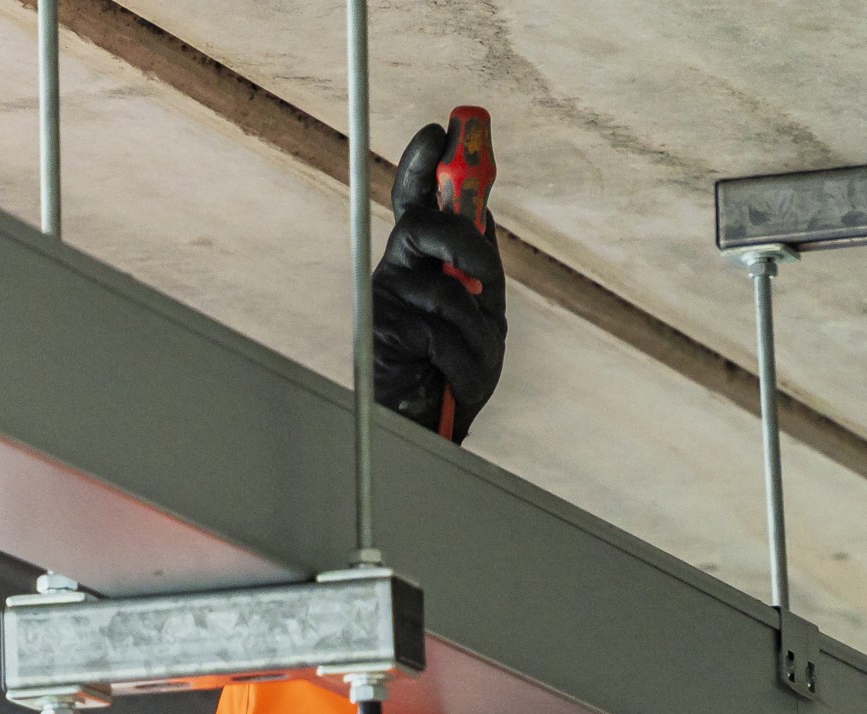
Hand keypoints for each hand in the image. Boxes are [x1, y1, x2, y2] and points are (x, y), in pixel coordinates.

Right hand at [374, 114, 507, 442]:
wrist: (428, 430)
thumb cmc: (455, 374)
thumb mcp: (483, 314)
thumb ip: (480, 268)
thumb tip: (484, 212)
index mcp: (422, 261)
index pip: (418, 201)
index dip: (425, 163)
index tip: (442, 131)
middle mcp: (398, 271)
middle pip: (422, 225)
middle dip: (461, 240)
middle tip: (483, 271)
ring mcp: (386, 299)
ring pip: (445, 289)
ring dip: (475, 332)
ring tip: (471, 363)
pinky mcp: (382, 331)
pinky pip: (442, 331)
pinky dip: (463, 360)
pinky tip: (451, 380)